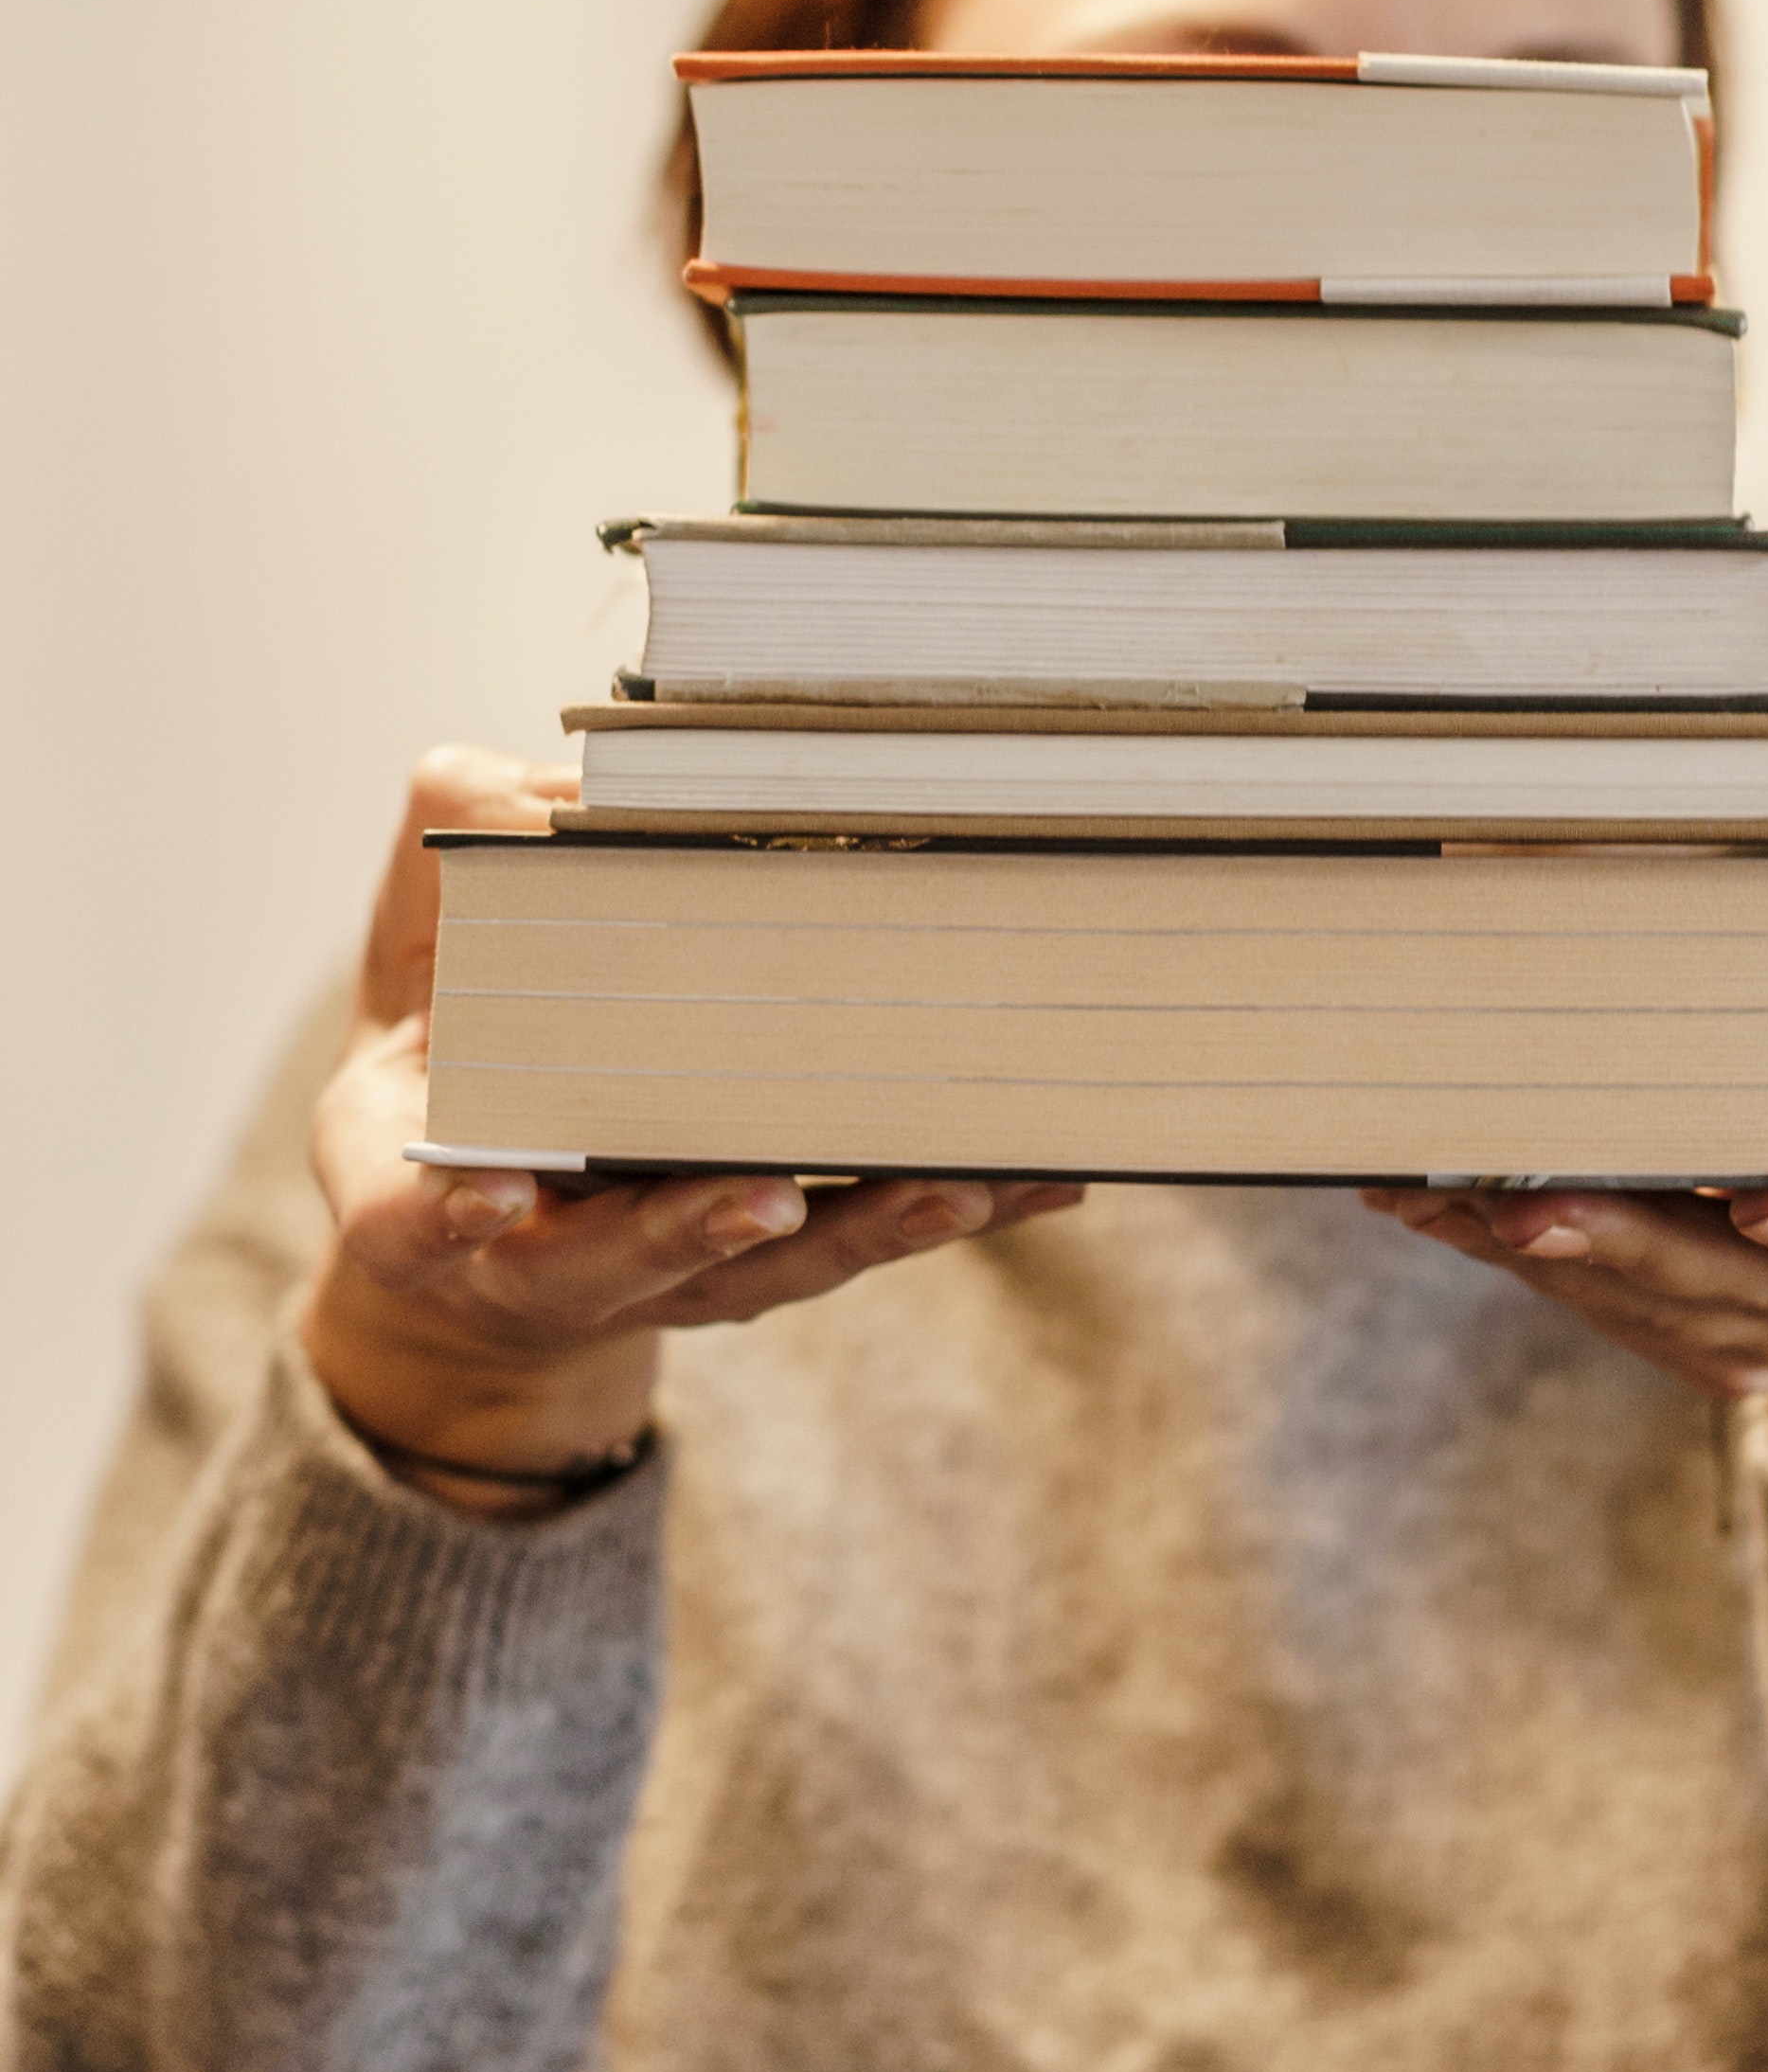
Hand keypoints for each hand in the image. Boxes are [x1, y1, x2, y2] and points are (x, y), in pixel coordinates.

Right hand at [302, 748, 1082, 1517]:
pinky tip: (1047, 1178)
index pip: (416, 1224)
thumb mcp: (415, 959)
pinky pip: (877, 1229)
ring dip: (869, 1224)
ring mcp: (683, 1271)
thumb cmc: (449, 1056)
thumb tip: (574, 801)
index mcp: (438, 1197)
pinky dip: (963, 1204)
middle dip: (697, 1230)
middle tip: (761, 1202)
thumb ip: (462, 874)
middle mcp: (560, 1258)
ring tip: (956, 1185)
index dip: (447, 1214)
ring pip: (783, 1263)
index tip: (494, 1193)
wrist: (487, 1207)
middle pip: (630, 1262)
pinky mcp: (783, 1258)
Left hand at [1362, 780, 1767, 1507]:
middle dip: (1636, 1249)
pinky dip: (1527, 1261)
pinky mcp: (1715, 1331)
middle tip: (1525, 1207)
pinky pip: (1617, 1308)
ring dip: (1555, 1258)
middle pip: (1754, 1286)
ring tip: (1439, 1195)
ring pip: (1668, 1309)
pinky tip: (1430, 1203)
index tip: (1764, 1210)